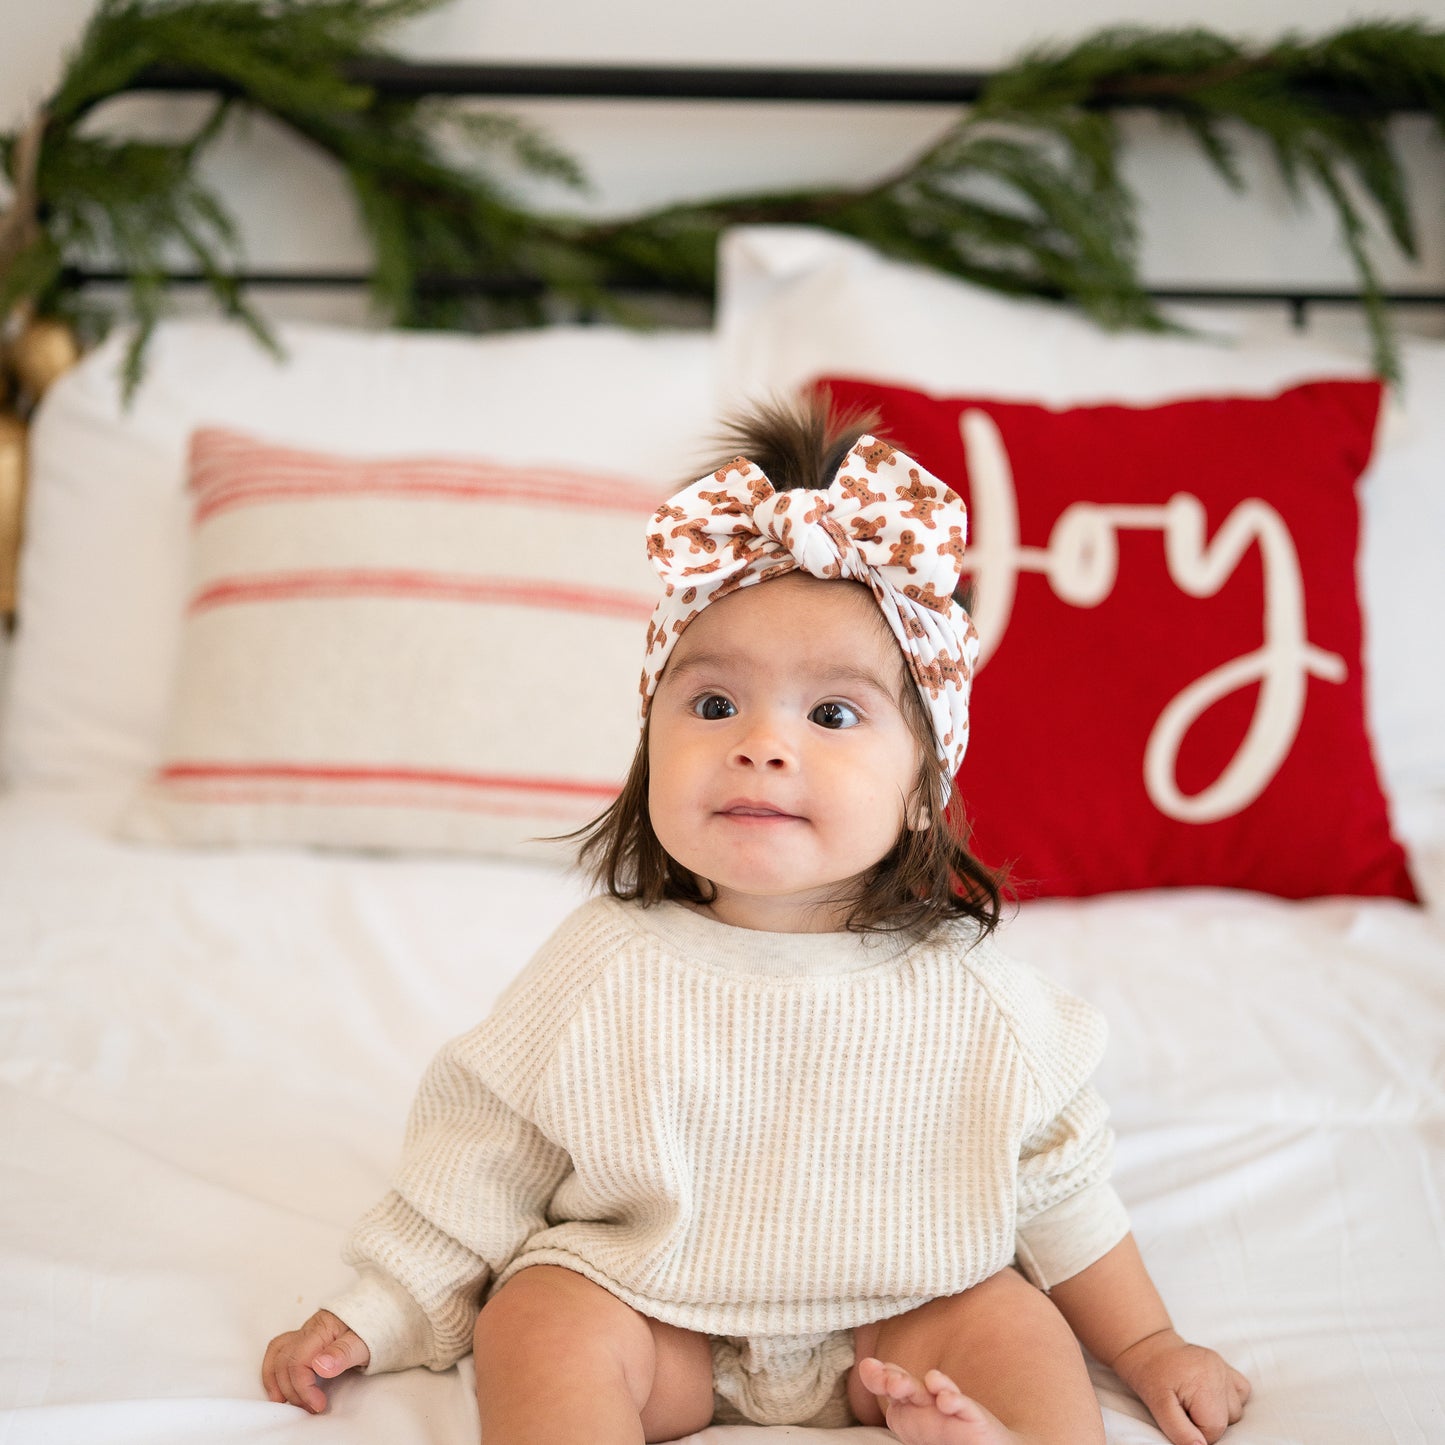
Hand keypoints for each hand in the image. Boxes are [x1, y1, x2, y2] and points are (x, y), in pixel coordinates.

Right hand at [262, 1308, 370, 1412]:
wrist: (382, 1312)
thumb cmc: (374, 1326)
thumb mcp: (366, 1342)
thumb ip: (343, 1353)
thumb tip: (319, 1365)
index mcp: (322, 1329)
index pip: (298, 1361)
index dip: (303, 1388)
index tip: (318, 1404)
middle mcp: (309, 1329)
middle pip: (285, 1361)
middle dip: (293, 1390)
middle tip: (311, 1406)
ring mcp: (305, 1333)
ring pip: (277, 1354)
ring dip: (276, 1380)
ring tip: (284, 1401)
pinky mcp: (306, 1339)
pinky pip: (280, 1351)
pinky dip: (275, 1369)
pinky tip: (280, 1386)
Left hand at [1112, 1328, 1250, 1444]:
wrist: (1147, 1346)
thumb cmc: (1150, 1375)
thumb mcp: (1157, 1405)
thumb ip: (1180, 1430)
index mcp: (1203, 1384)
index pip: (1214, 1429)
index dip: (1197, 1432)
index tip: (1181, 1419)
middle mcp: (1218, 1374)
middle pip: (1227, 1420)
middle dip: (1207, 1422)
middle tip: (1185, 1408)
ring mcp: (1224, 1368)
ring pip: (1236, 1409)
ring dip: (1219, 1412)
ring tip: (1195, 1400)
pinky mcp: (1225, 1366)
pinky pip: (1241, 1391)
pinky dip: (1230, 1398)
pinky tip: (1211, 1394)